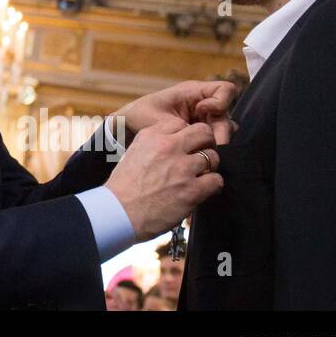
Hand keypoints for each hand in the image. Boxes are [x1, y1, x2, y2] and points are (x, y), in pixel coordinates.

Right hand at [105, 119, 223, 241]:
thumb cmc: (123, 188)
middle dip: (206, 143)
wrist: (118, 212)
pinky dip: (213, 186)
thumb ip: (153, 145)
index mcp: (151, 136)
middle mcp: (168, 147)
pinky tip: (204, 190)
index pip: (181, 124)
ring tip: (202, 176)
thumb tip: (172, 146)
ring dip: (210, 167)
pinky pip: (216, 180)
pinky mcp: (192, 190)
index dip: (186, 135)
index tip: (186, 145)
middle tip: (202, 155)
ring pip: (212, 157)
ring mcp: (182, 168)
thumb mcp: (133, 153)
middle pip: (203, 133)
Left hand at [112, 79, 236, 146]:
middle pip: (227, 115)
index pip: (225, 90)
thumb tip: (209, 139)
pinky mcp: (200, 134)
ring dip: (217, 140)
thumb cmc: (141, 118)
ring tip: (204, 151)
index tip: (202, 112)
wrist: (128, 131)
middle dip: (221, 131)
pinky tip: (201, 154)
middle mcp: (202, 104)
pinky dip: (211, 147)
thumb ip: (185, 128)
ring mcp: (203, 120)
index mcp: (193, 92)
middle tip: (212, 145)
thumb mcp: (161, 121)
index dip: (220, 102)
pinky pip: (216, 139)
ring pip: (225, 129)